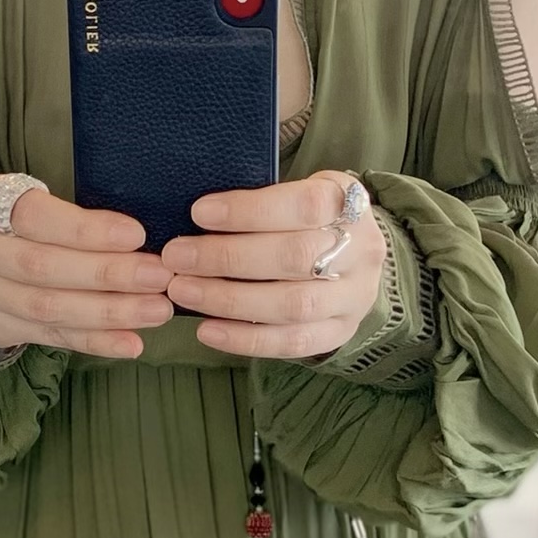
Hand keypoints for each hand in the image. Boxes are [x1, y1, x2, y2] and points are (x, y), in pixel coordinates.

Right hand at [0, 179, 173, 359]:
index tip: (136, 234)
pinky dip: (94, 342)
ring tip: (156, 310)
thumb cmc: (6, 228)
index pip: (36, 217)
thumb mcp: (20, 202)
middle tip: (158, 276)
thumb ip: (65, 216)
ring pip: (49, 308)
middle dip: (106, 273)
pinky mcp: (1, 329)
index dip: (85, 229)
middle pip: (43, 268)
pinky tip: (131, 343)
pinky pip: (52, 338)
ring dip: (108, 312)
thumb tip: (137, 236)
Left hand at [161, 170, 386, 358]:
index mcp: (348, 205)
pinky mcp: (340, 331)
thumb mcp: (298, 194)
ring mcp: (354, 297)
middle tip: (178, 257)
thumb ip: (262, 201)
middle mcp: (360, 251)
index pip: (303, 205)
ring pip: (293, 304)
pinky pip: (292, 343)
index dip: (250, 211)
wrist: (354, 257)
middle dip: (228, 258)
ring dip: (230, 301)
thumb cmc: (308, 221)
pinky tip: (208, 331)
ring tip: (184, 292)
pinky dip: (246, 339)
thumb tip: (198, 215)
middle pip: (294, 257)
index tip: (200, 213)